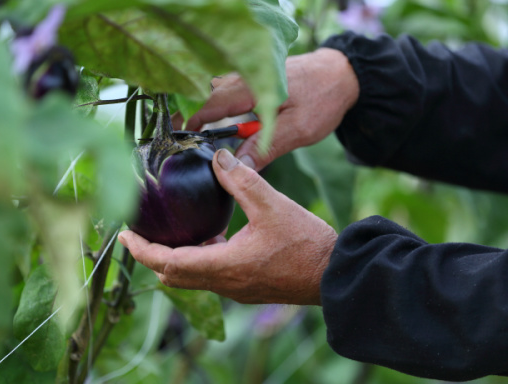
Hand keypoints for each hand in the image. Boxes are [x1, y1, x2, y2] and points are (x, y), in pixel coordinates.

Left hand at [118, 149, 337, 304]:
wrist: (334, 273)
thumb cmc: (306, 243)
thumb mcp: (272, 204)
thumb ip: (241, 180)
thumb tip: (217, 157)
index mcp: (224, 265)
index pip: (168, 263)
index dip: (142, 250)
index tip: (125, 235)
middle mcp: (224, 283)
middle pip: (173, 276)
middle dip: (151, 256)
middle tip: (140, 234)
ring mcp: (236, 289)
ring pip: (191, 279)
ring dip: (175, 259)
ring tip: (169, 233)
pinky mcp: (247, 288)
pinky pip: (211, 277)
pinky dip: (198, 260)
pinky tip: (210, 238)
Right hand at [183, 48, 358, 170]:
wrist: (340, 75)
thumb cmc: (321, 99)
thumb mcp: (298, 128)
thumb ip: (267, 146)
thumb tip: (239, 167)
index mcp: (250, 87)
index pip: (209, 106)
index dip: (193, 126)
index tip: (183, 144)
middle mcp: (243, 78)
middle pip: (207, 100)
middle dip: (199, 122)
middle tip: (195, 147)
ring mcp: (246, 77)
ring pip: (217, 98)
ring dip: (212, 117)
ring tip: (212, 140)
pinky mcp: (252, 82)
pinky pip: (229, 96)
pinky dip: (225, 112)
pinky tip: (232, 128)